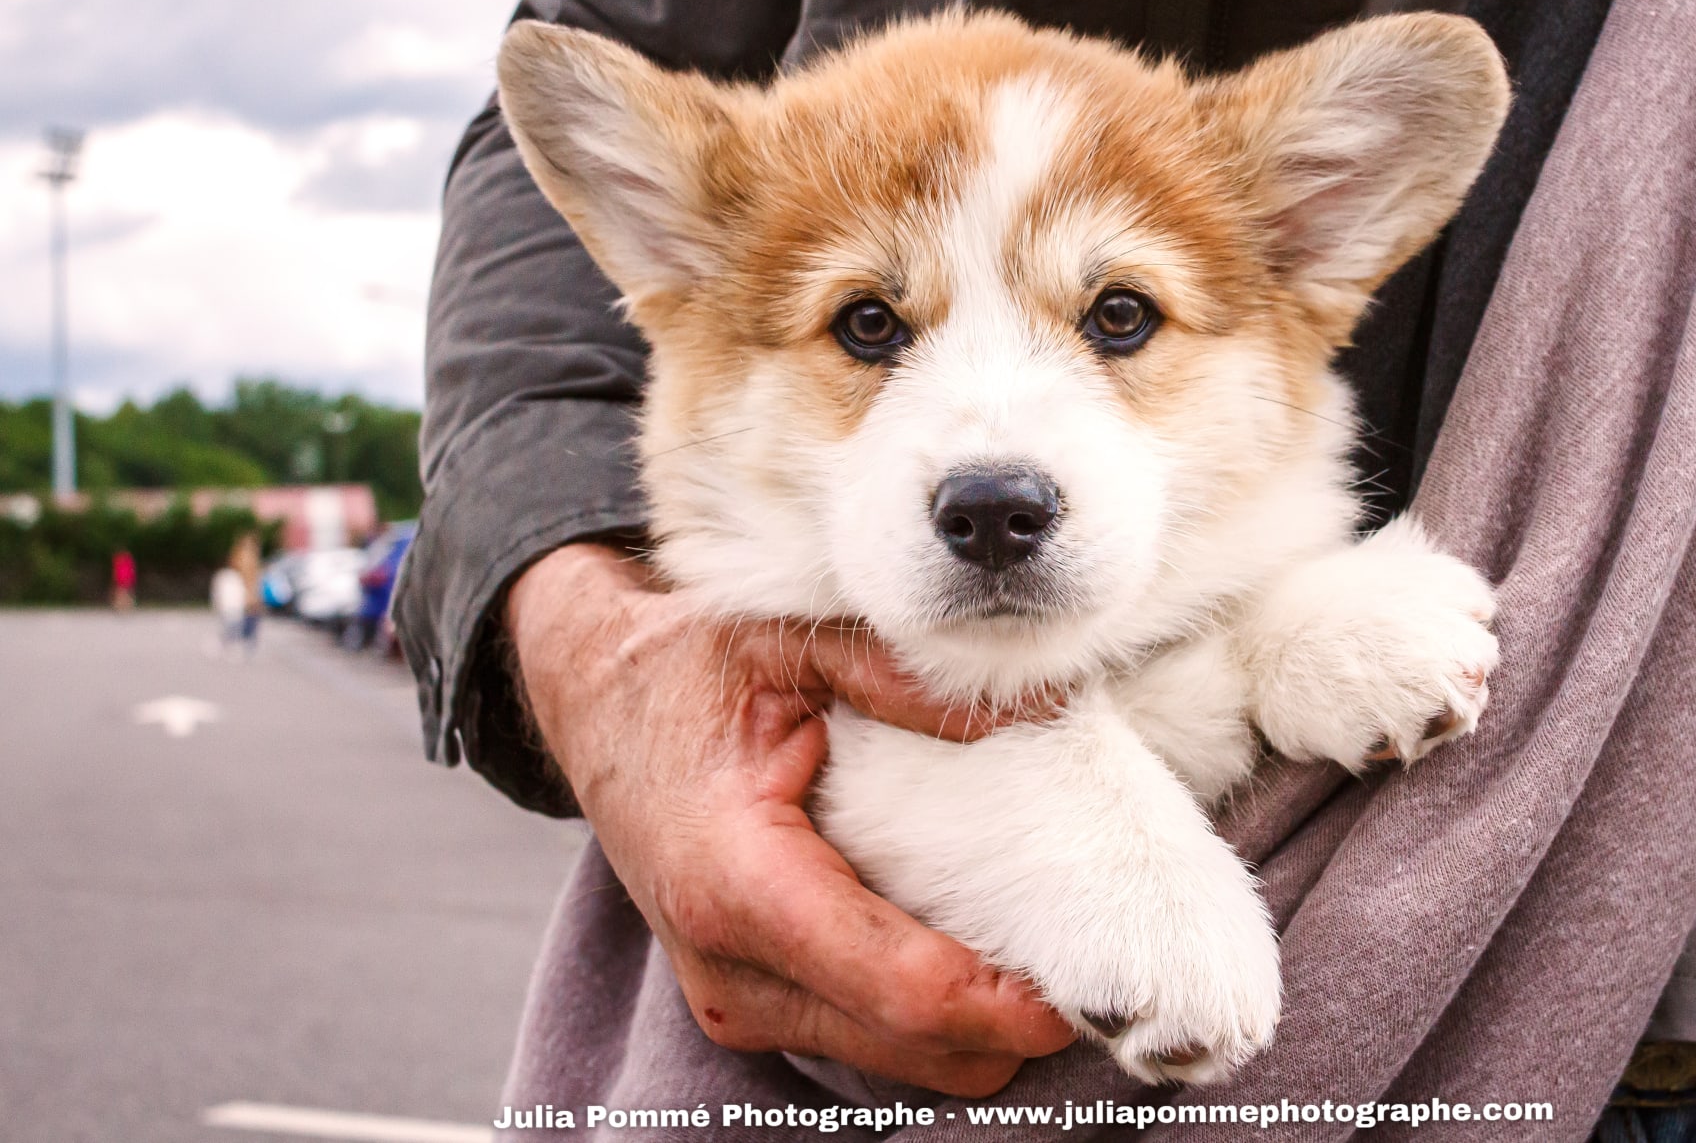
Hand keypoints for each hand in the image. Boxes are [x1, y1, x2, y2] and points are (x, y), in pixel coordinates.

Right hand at [505, 544, 1073, 1095]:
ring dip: (975, 1026)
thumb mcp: (788, 639)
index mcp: (738, 880)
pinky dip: (930, 1015)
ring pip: (896, 1059)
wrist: (596, 702)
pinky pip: (864, 1037)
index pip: (902, 987)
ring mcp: (734, 997)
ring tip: (1043, 952)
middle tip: (1095, 961)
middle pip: (914, 1045)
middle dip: (1011, 1023)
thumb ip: (906, 676)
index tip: (1086, 982)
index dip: (1005, 1003)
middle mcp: (730, 965)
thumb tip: (1038, 706)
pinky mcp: (746, 1003)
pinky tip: (972, 948)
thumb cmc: (685, 669)